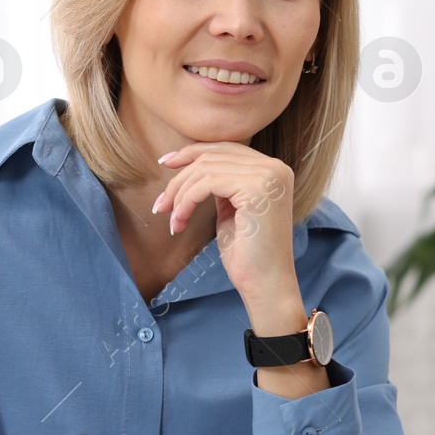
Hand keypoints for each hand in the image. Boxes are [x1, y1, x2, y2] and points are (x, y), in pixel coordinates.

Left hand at [154, 143, 297, 303]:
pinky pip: (207, 183)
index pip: (226, 148)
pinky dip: (186, 201)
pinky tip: (180, 221)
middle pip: (212, 156)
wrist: (266, 285)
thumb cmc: (248, 256)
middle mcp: (274, 168)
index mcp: (272, 170)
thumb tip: (190, 167)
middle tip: (160, 204)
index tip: (166, 163)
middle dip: (179, 178)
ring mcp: (268, 176)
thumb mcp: (232, 210)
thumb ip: (221, 185)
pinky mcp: (256, 188)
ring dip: (180, 194)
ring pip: (205, 169)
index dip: (192, 152)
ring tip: (172, 219)